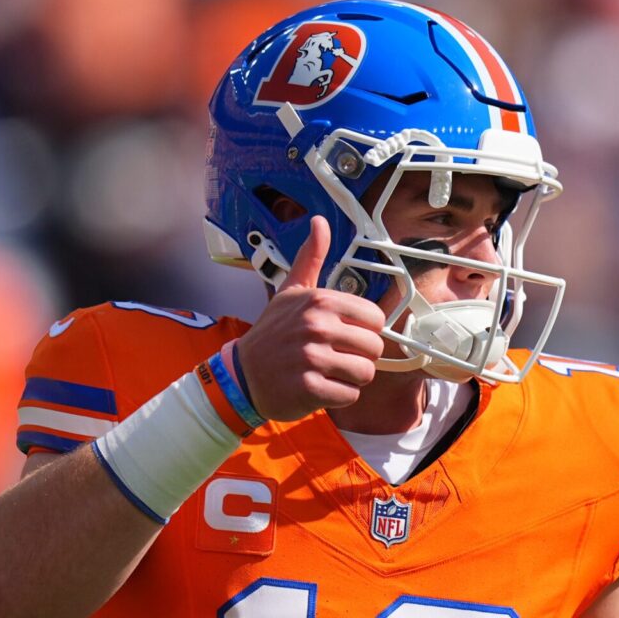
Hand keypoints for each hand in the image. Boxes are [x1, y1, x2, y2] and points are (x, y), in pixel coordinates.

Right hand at [236, 216, 385, 420]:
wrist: (242, 375)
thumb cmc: (273, 332)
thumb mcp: (290, 290)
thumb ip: (311, 257)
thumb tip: (318, 222)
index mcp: (320, 301)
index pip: (376, 319)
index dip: (364, 331)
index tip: (344, 334)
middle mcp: (317, 326)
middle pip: (374, 348)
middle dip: (359, 357)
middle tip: (335, 357)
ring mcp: (312, 358)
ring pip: (365, 373)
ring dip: (351, 378)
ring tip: (328, 372)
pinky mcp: (309, 389)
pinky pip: (349, 396)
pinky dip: (339, 397)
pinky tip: (320, 388)